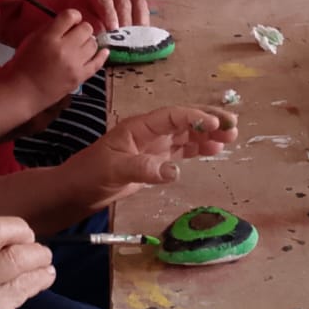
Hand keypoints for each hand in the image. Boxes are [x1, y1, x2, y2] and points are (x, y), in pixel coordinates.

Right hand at [1, 9, 107, 107]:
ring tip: (81, 46)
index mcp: (49, 37)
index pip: (70, 16)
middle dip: (81, 29)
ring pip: (93, 43)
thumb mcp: (31, 39)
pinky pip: (98, 63)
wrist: (22, 92)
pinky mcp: (80, 77)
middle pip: (86, 28)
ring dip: (88, 42)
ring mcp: (74, 64)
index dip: (73, 16)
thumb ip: (50, 29)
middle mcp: (64, 49)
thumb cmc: (22, 65)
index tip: (71, 21)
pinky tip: (103, 51)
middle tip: (75, 35)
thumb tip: (67, 24)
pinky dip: (102, 55)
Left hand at [55, 0, 148, 29]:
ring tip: (136, 38)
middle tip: (125, 38)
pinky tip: (143, 33)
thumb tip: (103, 32)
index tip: (112, 29)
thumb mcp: (80, 12)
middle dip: (125, 22)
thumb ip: (90, 21)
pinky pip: (143, 7)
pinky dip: (143, 20)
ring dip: (137, 22)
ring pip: (137, 4)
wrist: (84, 0)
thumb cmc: (81, 7)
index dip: (110, 15)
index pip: (105, 0)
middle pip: (123, 3)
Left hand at [62, 105, 239, 207]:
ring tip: (231, 138)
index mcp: (139, 127)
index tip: (216, 125)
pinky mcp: (154, 162)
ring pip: (186, 136)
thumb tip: (174, 171)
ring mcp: (153, 147)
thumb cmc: (89, 175)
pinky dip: (198, 149)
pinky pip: (181, 151)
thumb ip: (143, 169)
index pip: (173, 116)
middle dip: (209, 121)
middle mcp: (149, 133)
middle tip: (234, 126)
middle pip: (184, 121)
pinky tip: (214, 150)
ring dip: (208, 135)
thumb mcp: (114, 170)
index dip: (195, 118)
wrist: (75, 191)